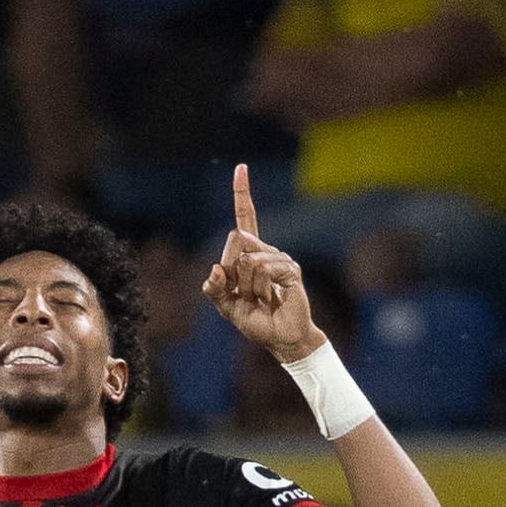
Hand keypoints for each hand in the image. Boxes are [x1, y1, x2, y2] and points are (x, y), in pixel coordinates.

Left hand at [201, 164, 325, 361]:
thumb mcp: (226, 306)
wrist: (281, 338)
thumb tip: (215, 269)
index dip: (242, 194)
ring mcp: (279, 258)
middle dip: (231, 274)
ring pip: (246, 260)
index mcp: (249, 255)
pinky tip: (271, 297)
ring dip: (245, 286)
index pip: (245, 219)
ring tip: (261, 298)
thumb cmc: (256, 320)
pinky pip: (262, 268)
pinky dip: (259, 286)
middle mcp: (265, 251)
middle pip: (235, 240)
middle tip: (246, 294)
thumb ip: (214, 289)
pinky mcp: (290, 269)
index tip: (241, 168)